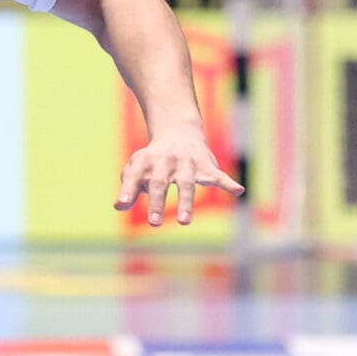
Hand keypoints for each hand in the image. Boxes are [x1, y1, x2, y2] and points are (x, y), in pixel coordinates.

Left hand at [114, 132, 244, 226]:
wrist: (178, 132)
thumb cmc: (153, 159)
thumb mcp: (137, 169)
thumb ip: (128, 188)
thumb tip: (118, 206)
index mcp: (145, 161)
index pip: (133, 175)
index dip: (127, 189)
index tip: (122, 203)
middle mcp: (165, 161)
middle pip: (159, 182)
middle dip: (157, 202)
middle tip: (154, 223)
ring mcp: (187, 163)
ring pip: (186, 183)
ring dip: (186, 202)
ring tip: (184, 222)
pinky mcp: (206, 166)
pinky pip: (218, 175)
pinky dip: (228, 183)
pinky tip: (238, 191)